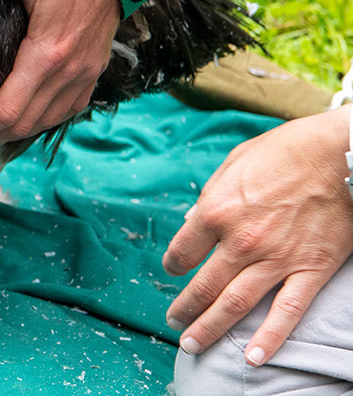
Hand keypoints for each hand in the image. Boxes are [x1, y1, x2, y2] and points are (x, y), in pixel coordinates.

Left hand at [0, 0, 118, 148]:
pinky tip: (25, 118)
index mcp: (48, 53)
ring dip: (15, 133)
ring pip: (47, 121)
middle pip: (25, 124)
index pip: (8, 110)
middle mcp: (70, 71)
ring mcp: (85, 72)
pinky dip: (43, 120)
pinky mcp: (94, 68)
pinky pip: (68, 108)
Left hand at [162, 105, 352, 365]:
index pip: (181, 253)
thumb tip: (192, 222)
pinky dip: (269, 337)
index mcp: (215, 212)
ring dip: (210, 328)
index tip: (174, 271)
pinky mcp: (311, 269)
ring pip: (235, 305)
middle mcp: (241, 241)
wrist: (336, 153)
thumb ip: (209, 197)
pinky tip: (254, 357)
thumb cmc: (282, 152)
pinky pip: (287, 311)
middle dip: (185, 308)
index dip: (173, 265)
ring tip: (192, 344)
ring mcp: (276, 259)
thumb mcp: (232, 165)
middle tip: (174, 322)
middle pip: (203, 286)